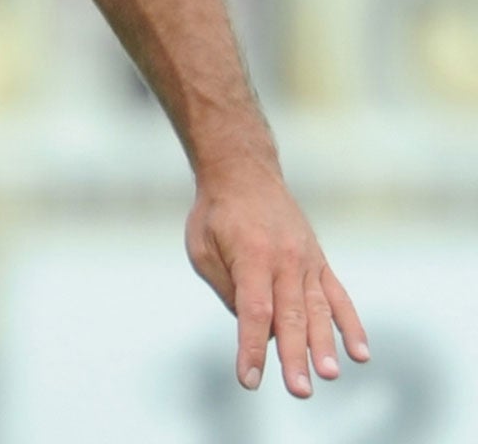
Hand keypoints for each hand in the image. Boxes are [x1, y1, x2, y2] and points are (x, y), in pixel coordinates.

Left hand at [185, 165, 368, 396]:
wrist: (244, 173)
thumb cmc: (215, 214)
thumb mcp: (202, 248)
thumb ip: (227, 288)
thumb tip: (254, 324)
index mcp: (251, 256)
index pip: (253, 311)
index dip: (251, 347)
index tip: (249, 380)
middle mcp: (284, 259)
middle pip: (290, 316)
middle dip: (295, 357)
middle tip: (300, 390)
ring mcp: (307, 260)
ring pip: (318, 310)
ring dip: (325, 346)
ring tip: (330, 375)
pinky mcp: (319, 261)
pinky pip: (338, 297)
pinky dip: (350, 325)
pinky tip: (361, 354)